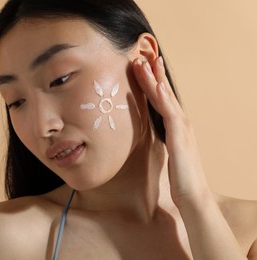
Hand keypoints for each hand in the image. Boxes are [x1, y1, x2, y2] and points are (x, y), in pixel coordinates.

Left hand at [132, 56, 209, 207]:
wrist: (193, 195)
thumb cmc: (180, 175)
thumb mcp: (168, 151)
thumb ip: (163, 137)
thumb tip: (152, 129)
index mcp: (175, 125)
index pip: (162, 98)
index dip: (153, 80)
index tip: (143, 64)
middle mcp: (180, 122)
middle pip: (165, 92)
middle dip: (154, 72)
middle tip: (143, 53)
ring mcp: (181, 128)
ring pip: (166, 98)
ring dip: (155, 79)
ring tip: (145, 62)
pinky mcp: (180, 138)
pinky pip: (170, 114)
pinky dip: (164, 99)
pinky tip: (158, 86)